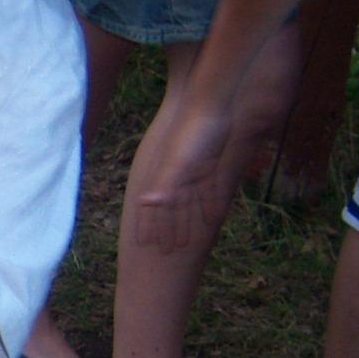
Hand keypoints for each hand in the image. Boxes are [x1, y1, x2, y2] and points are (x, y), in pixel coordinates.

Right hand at [127, 96, 238, 253]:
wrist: (212, 106)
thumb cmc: (192, 133)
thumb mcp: (178, 161)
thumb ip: (164, 183)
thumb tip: (145, 204)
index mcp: (166, 177)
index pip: (155, 207)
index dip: (149, 225)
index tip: (143, 244)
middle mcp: (177, 177)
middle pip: (172, 209)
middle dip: (169, 230)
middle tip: (167, 251)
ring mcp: (194, 172)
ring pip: (191, 204)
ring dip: (189, 222)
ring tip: (188, 242)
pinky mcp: (211, 166)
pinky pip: (210, 192)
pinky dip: (211, 205)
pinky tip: (215, 218)